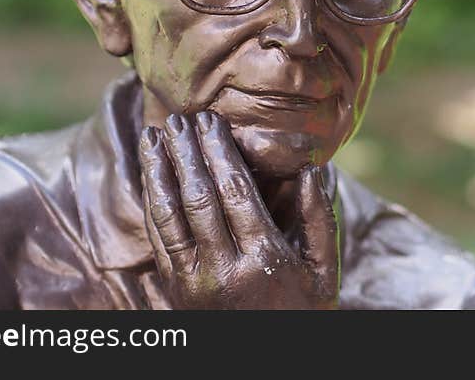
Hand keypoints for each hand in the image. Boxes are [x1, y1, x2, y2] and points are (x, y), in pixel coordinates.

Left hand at [138, 111, 338, 308]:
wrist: (264, 367)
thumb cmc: (301, 315)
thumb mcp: (323, 273)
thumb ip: (320, 219)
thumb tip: (312, 169)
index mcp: (264, 258)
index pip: (236, 190)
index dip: (219, 152)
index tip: (211, 121)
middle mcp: (224, 268)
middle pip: (199, 196)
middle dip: (188, 152)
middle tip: (180, 119)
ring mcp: (194, 282)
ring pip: (169, 215)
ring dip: (159, 172)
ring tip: (153, 137)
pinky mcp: (175, 291)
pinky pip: (158, 239)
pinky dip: (152, 203)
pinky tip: (150, 178)